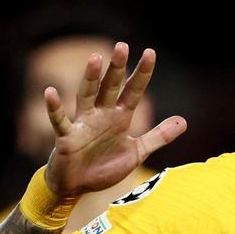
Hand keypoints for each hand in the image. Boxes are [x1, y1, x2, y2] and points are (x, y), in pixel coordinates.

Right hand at [44, 43, 187, 198]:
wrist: (78, 187)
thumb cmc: (104, 166)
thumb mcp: (137, 152)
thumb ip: (158, 136)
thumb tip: (184, 121)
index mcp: (119, 117)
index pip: (133, 90)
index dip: (142, 73)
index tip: (150, 52)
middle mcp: (101, 115)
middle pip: (110, 87)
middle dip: (117, 68)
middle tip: (122, 46)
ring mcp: (83, 124)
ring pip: (86, 96)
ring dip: (90, 78)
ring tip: (95, 58)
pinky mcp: (66, 138)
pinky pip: (59, 120)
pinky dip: (54, 108)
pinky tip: (50, 92)